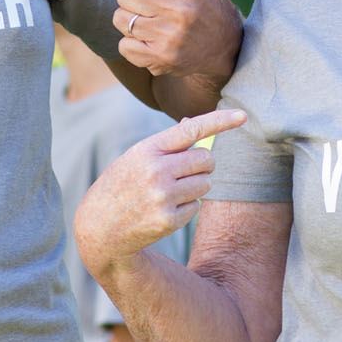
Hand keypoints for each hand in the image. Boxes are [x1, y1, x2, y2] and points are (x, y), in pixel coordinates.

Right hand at [75, 106, 246, 277]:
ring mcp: (163, 197)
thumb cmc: (120, 185)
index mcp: (147, 149)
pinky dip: (186, 207)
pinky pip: (197, 206)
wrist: (98, 227)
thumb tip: (192, 124)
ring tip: (168, 192)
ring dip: (195, 187)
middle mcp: (156, 171)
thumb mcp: (135, 157)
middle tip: (183, 173)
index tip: (243, 115)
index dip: (220, 121)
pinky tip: (164, 210)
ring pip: (206, 184)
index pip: (191, 130)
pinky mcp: (169, 220)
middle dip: (202, 165)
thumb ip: (165, 144)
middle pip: (206, 159)